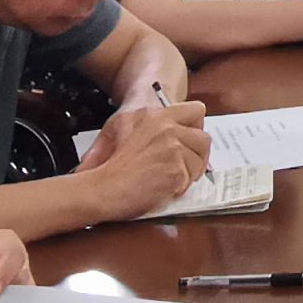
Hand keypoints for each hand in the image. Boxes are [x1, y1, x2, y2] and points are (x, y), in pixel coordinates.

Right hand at [79, 97, 211, 215]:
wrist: (99, 189)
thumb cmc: (106, 164)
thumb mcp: (118, 128)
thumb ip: (148, 127)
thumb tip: (171, 138)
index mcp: (156, 116)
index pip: (196, 112)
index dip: (194, 130)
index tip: (187, 144)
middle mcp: (167, 128)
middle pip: (204, 139)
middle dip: (197, 156)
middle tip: (184, 168)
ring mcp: (173, 148)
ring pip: (199, 161)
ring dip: (189, 174)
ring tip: (168, 181)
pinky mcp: (176, 169)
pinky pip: (190, 179)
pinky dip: (179, 188)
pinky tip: (161, 190)